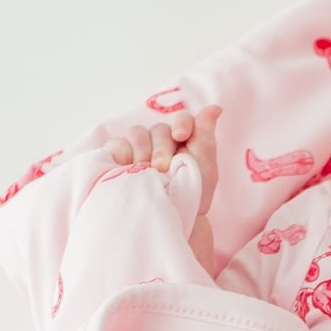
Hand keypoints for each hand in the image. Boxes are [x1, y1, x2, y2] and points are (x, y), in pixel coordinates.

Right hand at [109, 103, 220, 269]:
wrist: (170, 222)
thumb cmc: (190, 197)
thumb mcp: (205, 169)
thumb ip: (206, 138)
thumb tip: (215, 108)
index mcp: (182, 141)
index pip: (182, 120)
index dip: (181, 123)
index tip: (181, 136)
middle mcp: (159, 141)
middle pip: (158, 128)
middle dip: (162, 146)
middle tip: (162, 168)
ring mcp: (137, 149)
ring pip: (136, 133)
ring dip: (142, 149)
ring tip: (147, 171)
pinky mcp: (118, 159)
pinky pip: (116, 145)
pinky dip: (121, 152)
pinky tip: (127, 166)